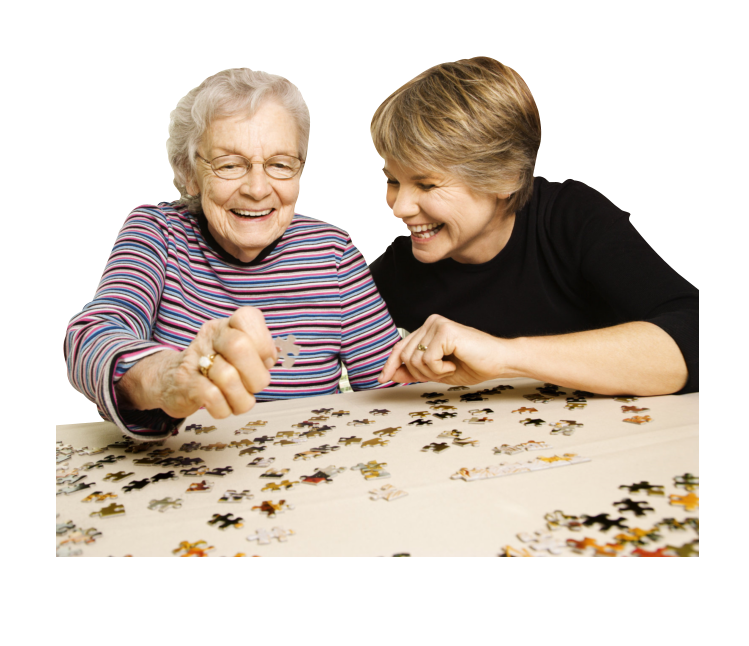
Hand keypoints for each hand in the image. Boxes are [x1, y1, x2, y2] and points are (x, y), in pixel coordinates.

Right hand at [156, 307, 277, 418]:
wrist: (170, 380)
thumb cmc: (215, 367)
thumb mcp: (238, 353)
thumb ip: (259, 351)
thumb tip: (273, 356)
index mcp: (227, 326)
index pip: (248, 317)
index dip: (263, 342)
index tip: (265, 360)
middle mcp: (211, 337)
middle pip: (239, 347)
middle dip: (256, 375)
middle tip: (254, 385)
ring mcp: (195, 358)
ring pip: (228, 377)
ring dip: (242, 398)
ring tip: (238, 399)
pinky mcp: (185, 383)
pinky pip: (212, 397)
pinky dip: (225, 408)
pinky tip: (223, 406)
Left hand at [378, 315, 508, 385]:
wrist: (500, 362)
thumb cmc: (473, 365)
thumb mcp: (437, 373)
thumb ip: (414, 371)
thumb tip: (389, 375)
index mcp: (428, 329)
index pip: (401, 347)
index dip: (390, 364)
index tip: (382, 379)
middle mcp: (430, 322)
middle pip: (404, 356)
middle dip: (419, 373)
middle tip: (443, 373)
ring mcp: (437, 324)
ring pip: (414, 359)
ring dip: (432, 372)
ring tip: (451, 367)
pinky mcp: (445, 330)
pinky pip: (428, 359)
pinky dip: (440, 369)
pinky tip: (454, 364)